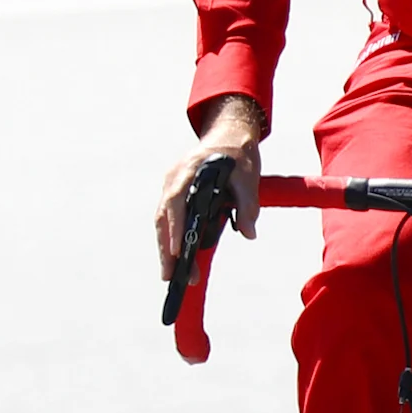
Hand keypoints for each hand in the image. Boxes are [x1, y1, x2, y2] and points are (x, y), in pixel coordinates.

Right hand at [156, 94, 266, 275]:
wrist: (229, 134)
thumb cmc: (238, 155)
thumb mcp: (248, 178)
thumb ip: (248, 206)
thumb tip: (249, 234)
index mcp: (189, 170)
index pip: (176, 203)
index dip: (175, 229)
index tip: (178, 253)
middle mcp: (173, 178)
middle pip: (163, 218)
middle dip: (165, 249)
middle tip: (170, 278)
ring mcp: (170, 185)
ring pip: (162, 221)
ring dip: (165, 248)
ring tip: (171, 276)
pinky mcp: (173, 191)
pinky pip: (167, 217)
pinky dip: (170, 237)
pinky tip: (175, 257)